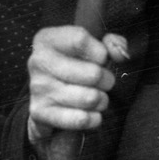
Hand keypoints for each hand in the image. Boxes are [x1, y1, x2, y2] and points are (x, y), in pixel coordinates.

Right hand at [27, 25, 129, 146]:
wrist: (49, 99)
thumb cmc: (76, 67)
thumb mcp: (92, 47)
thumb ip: (112, 43)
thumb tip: (120, 54)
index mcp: (47, 39)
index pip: (81, 40)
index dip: (101, 53)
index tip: (101, 60)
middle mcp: (39, 61)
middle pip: (93, 73)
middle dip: (107, 80)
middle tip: (103, 83)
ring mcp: (38, 88)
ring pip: (90, 98)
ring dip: (102, 100)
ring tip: (97, 97)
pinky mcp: (41, 113)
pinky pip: (81, 119)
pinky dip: (94, 118)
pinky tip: (91, 113)